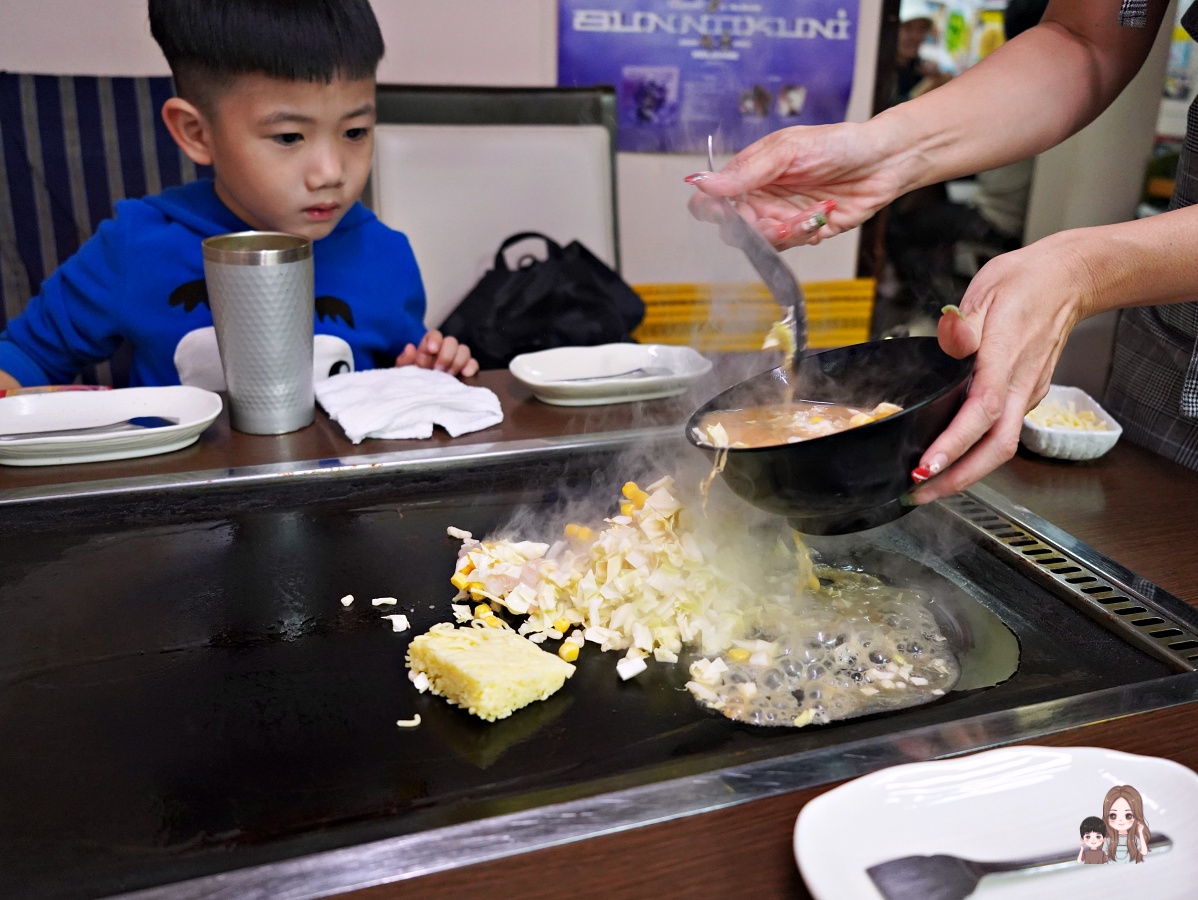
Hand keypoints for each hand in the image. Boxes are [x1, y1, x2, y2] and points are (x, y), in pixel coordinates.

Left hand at [395, 330, 479, 377]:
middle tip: (439, 370)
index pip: (434, 335)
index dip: (435, 339)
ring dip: (457, 361)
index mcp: (428, 349)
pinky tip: (464, 374)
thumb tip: (410, 348)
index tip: (432, 350)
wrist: (421, 403)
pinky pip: (473, 364)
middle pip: (451, 341)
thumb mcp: (403, 374)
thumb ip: (405, 361)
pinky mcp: (466, 372)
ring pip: (464, 350)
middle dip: (446, 355)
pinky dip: (471, 366)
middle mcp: (444, 352)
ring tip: (449, 375)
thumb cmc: (412, 385)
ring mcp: (456, 361)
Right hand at [686, 121, 906, 249]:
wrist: (882, 160)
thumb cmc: (837, 144)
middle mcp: (760, 198)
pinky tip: (822, 214)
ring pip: (762, 242)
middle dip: (755, 228)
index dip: (711, 210)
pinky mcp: (803, 232)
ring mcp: (780, 217)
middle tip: (776, 220)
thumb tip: (702, 182)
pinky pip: (790, 246)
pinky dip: (805, 233)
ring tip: (810, 214)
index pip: (710, 201)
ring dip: (785, 232)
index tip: (729, 211)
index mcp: (749, 174)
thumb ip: (746, 171)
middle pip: (734, 229)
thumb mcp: (787, 150)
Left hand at [909, 232, 1094, 503]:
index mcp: (1005, 359)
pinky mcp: (1028, 395)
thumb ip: (964, 323)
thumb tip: (950, 332)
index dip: (954, 443)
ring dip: (966, 472)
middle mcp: (1020, 384)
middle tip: (918, 494)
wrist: (1069, 279)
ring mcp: (1027, 393)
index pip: (981, 411)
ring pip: (1001, 446)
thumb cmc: (1024, 283)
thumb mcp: (986, 292)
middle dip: (958, 478)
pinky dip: (977, 452)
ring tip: (928, 485)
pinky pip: (1002, 432)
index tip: (926, 466)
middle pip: (996, 448)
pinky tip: (951, 456)